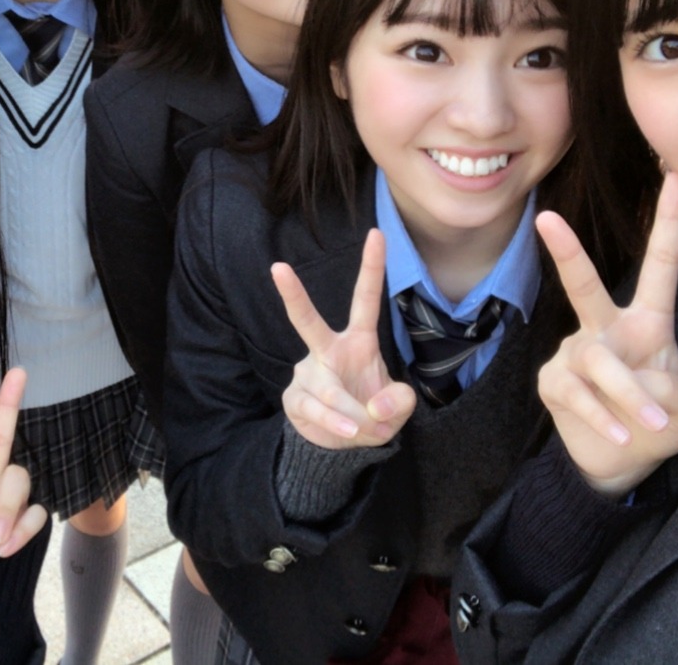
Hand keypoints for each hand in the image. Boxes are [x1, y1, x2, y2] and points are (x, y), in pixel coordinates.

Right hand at [273, 229, 416, 449]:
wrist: (343, 444)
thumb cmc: (372, 411)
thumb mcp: (398, 408)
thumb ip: (399, 403)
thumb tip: (375, 407)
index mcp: (358, 341)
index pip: (365, 299)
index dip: (372, 267)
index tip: (376, 233)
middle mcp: (327, 350)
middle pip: (307, 321)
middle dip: (293, 295)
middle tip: (278, 267)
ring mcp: (307, 374)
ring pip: (329, 389)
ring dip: (355, 414)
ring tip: (368, 427)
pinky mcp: (295, 399)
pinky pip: (316, 410)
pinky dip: (337, 423)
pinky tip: (349, 431)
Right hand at [535, 172, 677, 496]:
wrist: (619, 461)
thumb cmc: (660, 422)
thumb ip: (672, 390)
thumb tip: (635, 379)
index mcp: (648, 322)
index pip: (661, 266)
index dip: (669, 222)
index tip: (675, 176)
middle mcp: (606, 329)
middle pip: (583, 286)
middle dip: (566, 252)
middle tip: (547, 220)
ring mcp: (575, 354)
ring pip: (599, 363)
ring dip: (629, 396)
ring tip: (648, 425)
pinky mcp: (553, 382)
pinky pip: (577, 393)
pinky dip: (604, 416)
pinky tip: (622, 434)